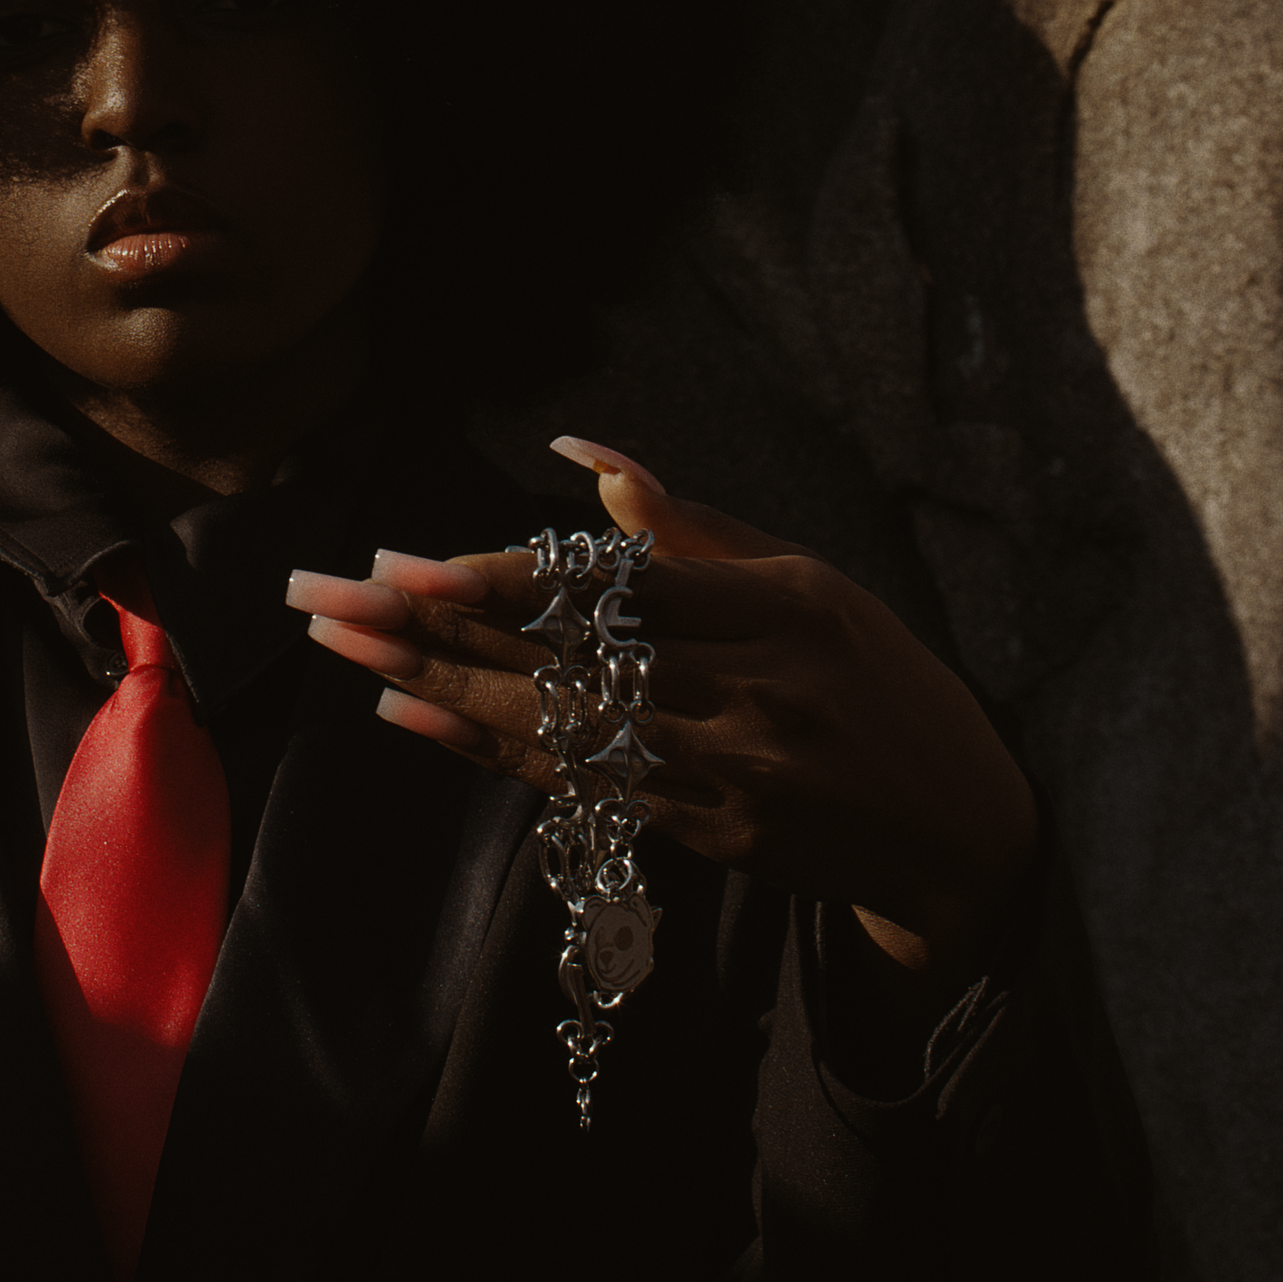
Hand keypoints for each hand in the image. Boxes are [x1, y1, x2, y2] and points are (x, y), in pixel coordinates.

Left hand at [286, 439, 1038, 994]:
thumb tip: (581, 453)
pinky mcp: (704, 829)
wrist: (956, 828)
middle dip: (428, 625)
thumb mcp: (809, 580)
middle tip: (326, 595)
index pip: (611, 589)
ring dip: (434, 682)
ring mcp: (723, 770)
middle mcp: (748, 689)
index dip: (500, 577)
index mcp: (779, 606)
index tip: (404, 562)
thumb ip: (689, 527)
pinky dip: (483, 747)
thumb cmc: (879, 678)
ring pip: (551, 722)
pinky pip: (572, 783)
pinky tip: (409, 713)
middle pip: (559, 654)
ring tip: (343, 644)